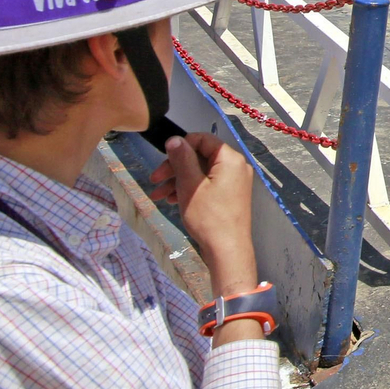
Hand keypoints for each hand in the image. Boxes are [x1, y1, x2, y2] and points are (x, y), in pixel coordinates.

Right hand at [150, 133, 256, 289]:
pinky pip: (206, 185)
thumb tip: (174, 139)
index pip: (203, 139)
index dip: (181, 146)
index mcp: (230, 159)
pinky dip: (188, 189)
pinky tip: (171, 200)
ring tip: (158, 195)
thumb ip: (182, 158)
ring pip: (200, 173)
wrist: (226, 249)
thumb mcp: (190, 184)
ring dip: (177, 180)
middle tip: (154, 179)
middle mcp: (236, 167)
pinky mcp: (229, 196)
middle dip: (174, 167)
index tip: (163, 158)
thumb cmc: (208, 217)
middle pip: (200, 156)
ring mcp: (233, 182)